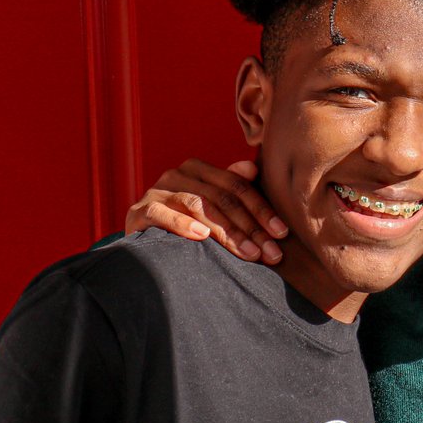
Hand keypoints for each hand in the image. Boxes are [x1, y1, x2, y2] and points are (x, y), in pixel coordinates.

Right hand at [124, 159, 287, 263]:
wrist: (144, 239)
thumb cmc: (185, 221)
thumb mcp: (212, 204)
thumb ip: (232, 187)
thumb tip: (252, 168)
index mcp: (198, 169)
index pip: (237, 186)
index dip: (262, 210)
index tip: (282, 233)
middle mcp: (177, 174)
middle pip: (222, 198)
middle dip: (251, 228)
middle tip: (270, 252)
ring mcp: (156, 191)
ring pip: (199, 206)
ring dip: (227, 232)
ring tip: (248, 254)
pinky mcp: (140, 211)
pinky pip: (161, 214)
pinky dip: (182, 224)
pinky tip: (201, 237)